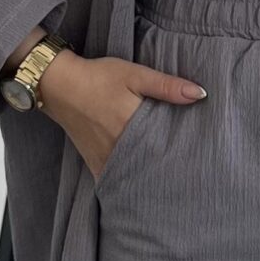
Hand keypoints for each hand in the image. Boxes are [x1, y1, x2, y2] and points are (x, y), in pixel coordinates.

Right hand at [40, 52, 206, 181]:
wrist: (59, 85)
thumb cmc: (99, 77)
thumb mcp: (134, 74)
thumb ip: (166, 86)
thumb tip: (199, 94)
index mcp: (132, 125)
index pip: (166, 146)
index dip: (183, 152)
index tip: (199, 157)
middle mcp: (119, 147)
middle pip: (153, 165)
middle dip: (170, 168)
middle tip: (191, 172)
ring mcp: (105, 158)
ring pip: (135, 176)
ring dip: (151, 177)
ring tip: (170, 180)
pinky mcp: (95, 163)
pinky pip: (115, 180)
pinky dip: (128, 182)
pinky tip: (141, 186)